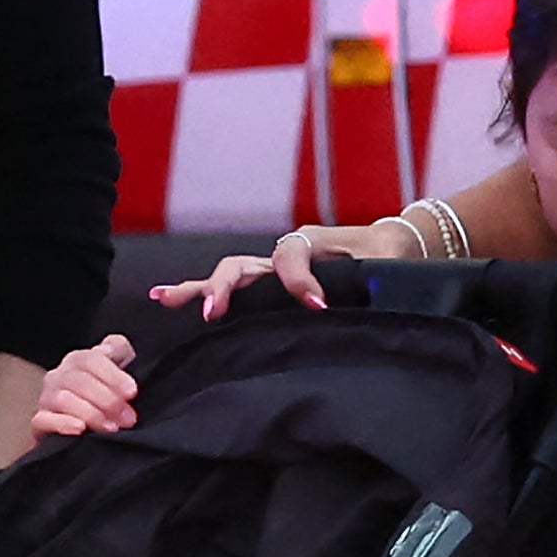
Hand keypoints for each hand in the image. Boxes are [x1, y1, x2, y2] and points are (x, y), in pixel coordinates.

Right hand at [26, 333, 142, 440]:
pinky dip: (62, 424)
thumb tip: (107, 348)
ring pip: (63, 399)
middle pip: (79, 380)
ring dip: (91, 414)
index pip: (91, 359)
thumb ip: (117, 350)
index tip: (132, 393)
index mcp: (77, 361)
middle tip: (127, 418)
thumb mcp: (118, 369)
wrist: (86, 432)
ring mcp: (46, 399)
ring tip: (111, 427)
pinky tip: (80, 429)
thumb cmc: (106, 397)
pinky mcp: (39, 424)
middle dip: (107, 400)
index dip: (113, 375)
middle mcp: (58, 376)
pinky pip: (42, 421)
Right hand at [157, 218, 406, 319]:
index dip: (300, 282)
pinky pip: (232, 291)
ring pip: (229, 277)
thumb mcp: (390, 262)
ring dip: (199, 290)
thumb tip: (377, 295)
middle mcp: (283, 256)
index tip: (317, 308)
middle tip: (213, 313)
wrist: (388, 248)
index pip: (292, 258)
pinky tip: (165, 298)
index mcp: (311, 244)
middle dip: (226, 290)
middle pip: (243, 266)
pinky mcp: (268, 289)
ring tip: (165, 298)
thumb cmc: (389, 256)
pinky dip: (198, 294)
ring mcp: (271, 272)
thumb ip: (382, 276)